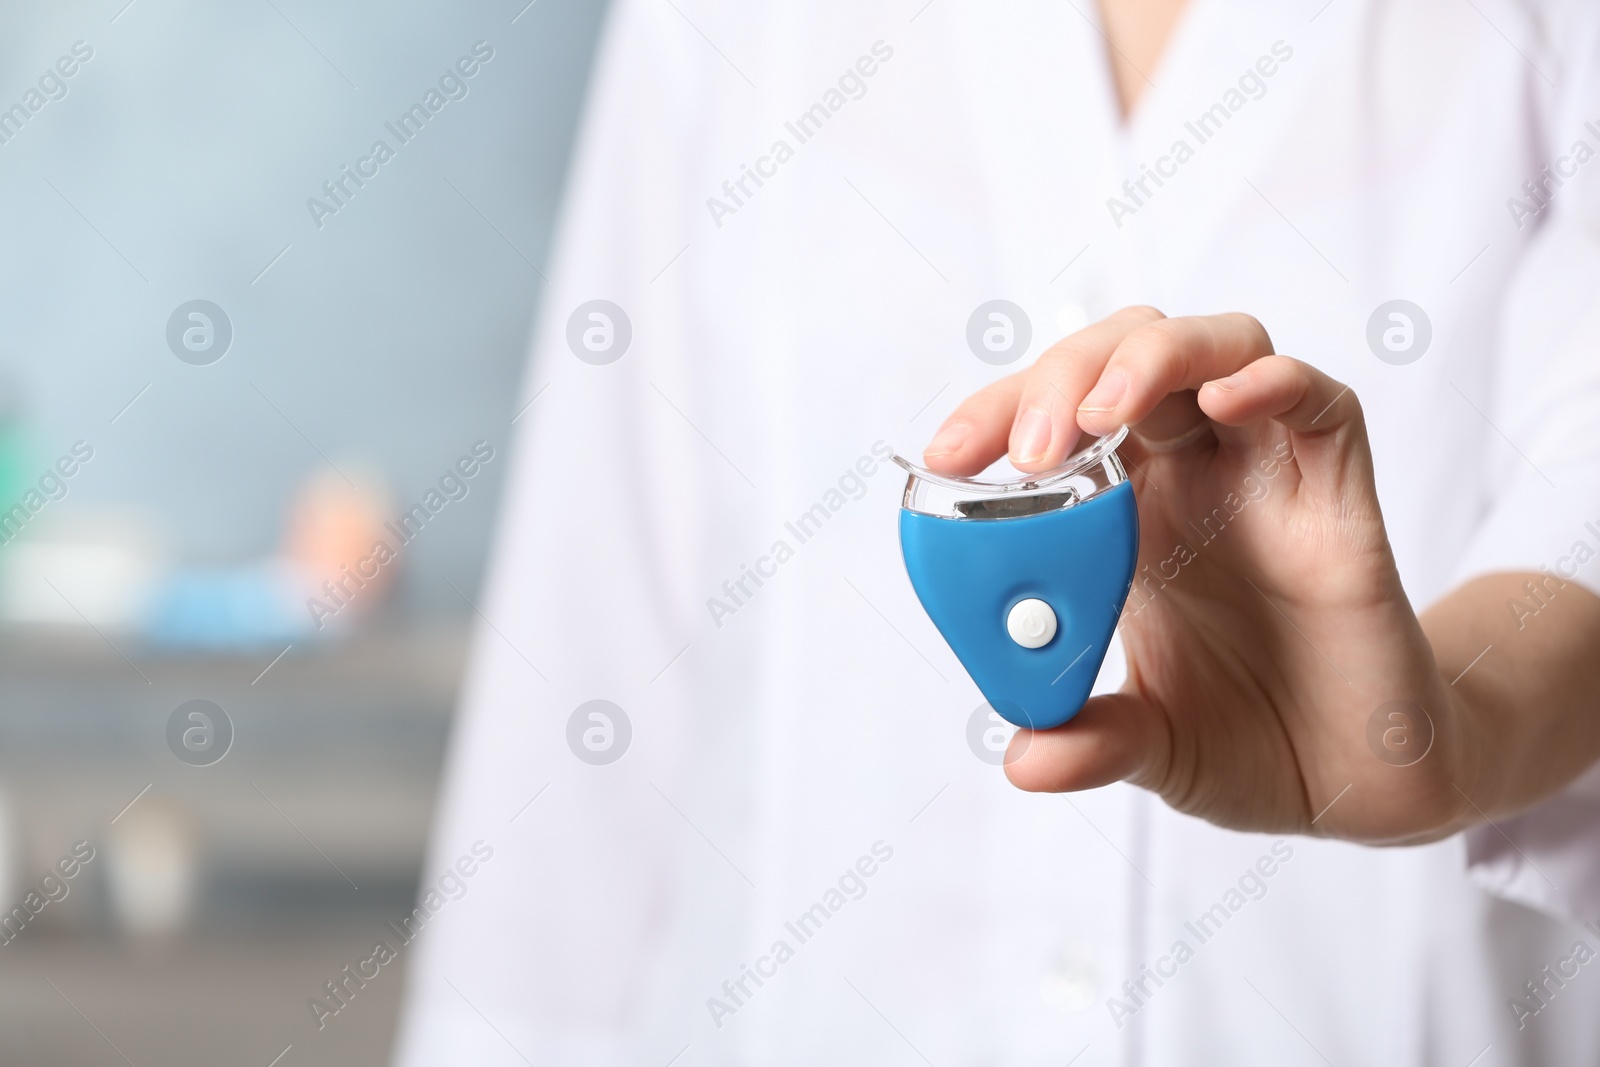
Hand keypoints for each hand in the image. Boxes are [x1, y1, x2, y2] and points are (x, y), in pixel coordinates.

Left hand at [924, 307, 1479, 842]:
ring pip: (1214, 349)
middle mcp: (1191, 475)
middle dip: (1060, 381)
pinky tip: (1224, 402)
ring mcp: (1267, 473)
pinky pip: (1319, 403)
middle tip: (1022, 452)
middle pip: (1121, 361)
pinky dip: (1272, 382)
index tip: (944, 461)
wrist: (1358, 781)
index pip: (1054, 422)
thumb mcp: (1153, 748)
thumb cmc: (1250, 741)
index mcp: (1124, 515)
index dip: (997, 418)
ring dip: (1147, 361)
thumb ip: (1094, 742)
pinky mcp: (1341, 493)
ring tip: (1095, 420)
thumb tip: (1022, 760)